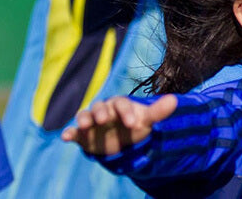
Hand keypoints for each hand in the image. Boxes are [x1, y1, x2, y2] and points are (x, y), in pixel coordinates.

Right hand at [61, 95, 176, 154]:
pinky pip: (74, 132)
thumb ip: (158, 111)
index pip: (122, 104)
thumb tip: (175, 100)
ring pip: (84, 116)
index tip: (134, 123)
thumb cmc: (133, 125)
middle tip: (104, 119)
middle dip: (101, 112)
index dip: (127, 112)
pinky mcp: (82, 135)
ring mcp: (91, 122)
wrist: (121, 140)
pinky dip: (69, 133)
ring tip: (85, 126)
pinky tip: (66, 137)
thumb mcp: (146, 120)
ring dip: (83, 119)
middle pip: (100, 106)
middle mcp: (103, 110)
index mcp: (119, 105)